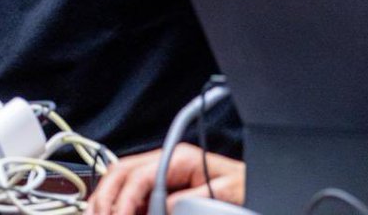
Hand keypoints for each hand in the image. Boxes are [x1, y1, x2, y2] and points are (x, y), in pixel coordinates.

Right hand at [86, 143, 244, 214]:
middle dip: (106, 197)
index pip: (140, 174)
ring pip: (120, 182)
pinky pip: (132, 195)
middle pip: (121, 173)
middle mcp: (166, 162)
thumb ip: (194, 201)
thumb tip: (162, 208)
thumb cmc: (248, 188)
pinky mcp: (163, 191)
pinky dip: (118, 206)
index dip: (125, 199)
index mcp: (180, 158)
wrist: (261, 188)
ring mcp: (162, 175)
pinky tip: (114, 214)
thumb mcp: (226, 194)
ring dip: (106, 201)